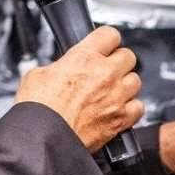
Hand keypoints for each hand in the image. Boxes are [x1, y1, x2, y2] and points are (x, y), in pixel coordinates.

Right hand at [14, 26, 142, 151]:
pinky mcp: (120, 119)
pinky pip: (138, 107)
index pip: (110, 34)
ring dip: (125, 84)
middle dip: (118, 61)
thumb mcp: (36, 75)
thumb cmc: (38, 111)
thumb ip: (56, 67)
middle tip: (106, 69)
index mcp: (84, 58)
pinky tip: (119, 110)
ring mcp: (116, 96)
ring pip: (135, 80)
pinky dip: (131, 108)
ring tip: (112, 91)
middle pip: (128, 56)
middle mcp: (105, 74)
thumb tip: (58, 70)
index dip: (106, 40)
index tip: (104, 45)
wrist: (44, 140)